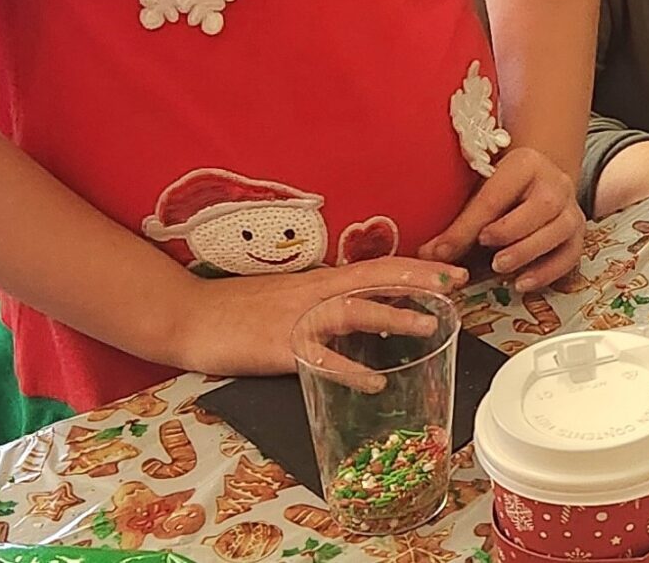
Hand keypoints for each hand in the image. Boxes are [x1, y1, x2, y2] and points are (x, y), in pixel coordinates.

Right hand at [170, 254, 464, 379]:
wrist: (190, 315)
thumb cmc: (238, 308)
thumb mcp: (290, 296)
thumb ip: (326, 301)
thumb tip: (364, 311)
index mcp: (320, 280)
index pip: (377, 265)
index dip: (415, 268)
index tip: (450, 272)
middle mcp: (316, 292)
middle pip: (377, 277)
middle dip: (421, 280)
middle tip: (458, 284)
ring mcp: (299, 318)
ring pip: (356, 310)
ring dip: (395, 316)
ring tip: (430, 326)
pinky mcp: (280, 347)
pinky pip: (322, 359)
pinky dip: (350, 370)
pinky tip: (374, 382)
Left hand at [419, 147, 584, 293]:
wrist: (536, 182)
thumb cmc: (502, 189)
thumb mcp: (480, 192)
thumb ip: (459, 220)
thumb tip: (427, 253)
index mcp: (524, 162)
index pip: (497, 194)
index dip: (470, 224)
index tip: (445, 249)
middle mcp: (554, 181)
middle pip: (542, 206)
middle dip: (511, 233)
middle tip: (487, 255)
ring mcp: (571, 207)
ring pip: (560, 230)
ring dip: (529, 253)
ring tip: (501, 269)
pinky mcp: (578, 232)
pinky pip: (571, 254)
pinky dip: (548, 273)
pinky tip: (523, 284)